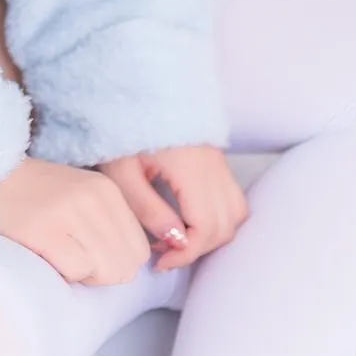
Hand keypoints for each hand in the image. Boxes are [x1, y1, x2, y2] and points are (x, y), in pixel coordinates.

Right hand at [0, 156, 151, 285]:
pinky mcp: (45, 231)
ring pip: (107, 272)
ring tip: (57, 255)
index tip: (85, 252)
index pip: (139, 249)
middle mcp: (94, 198)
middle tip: (71, 258)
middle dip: (102, 273)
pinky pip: (77, 272)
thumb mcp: (77, 194)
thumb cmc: (27, 194)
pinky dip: (63, 274)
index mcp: (107, 189)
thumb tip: (129, 266)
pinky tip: (42, 255)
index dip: (114, 262)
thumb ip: (105, 222)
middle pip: (128, 266)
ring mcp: (70, 213)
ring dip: (83, 275)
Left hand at [96, 145, 249, 270]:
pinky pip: (232, 198)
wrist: (132, 94)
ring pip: (236, 213)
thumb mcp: (122, 174)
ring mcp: (219, 160)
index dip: (187, 253)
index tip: (160, 261)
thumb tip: (177, 240)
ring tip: (176, 237)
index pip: (207, 226)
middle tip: (164, 252)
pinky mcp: (216, 159)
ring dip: (212, 234)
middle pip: (226, 225)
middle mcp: (213, 164)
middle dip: (198, 247)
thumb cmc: (120, 132)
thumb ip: (149, 209)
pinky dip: (219, 217)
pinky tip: (188, 219)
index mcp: (191, 167)